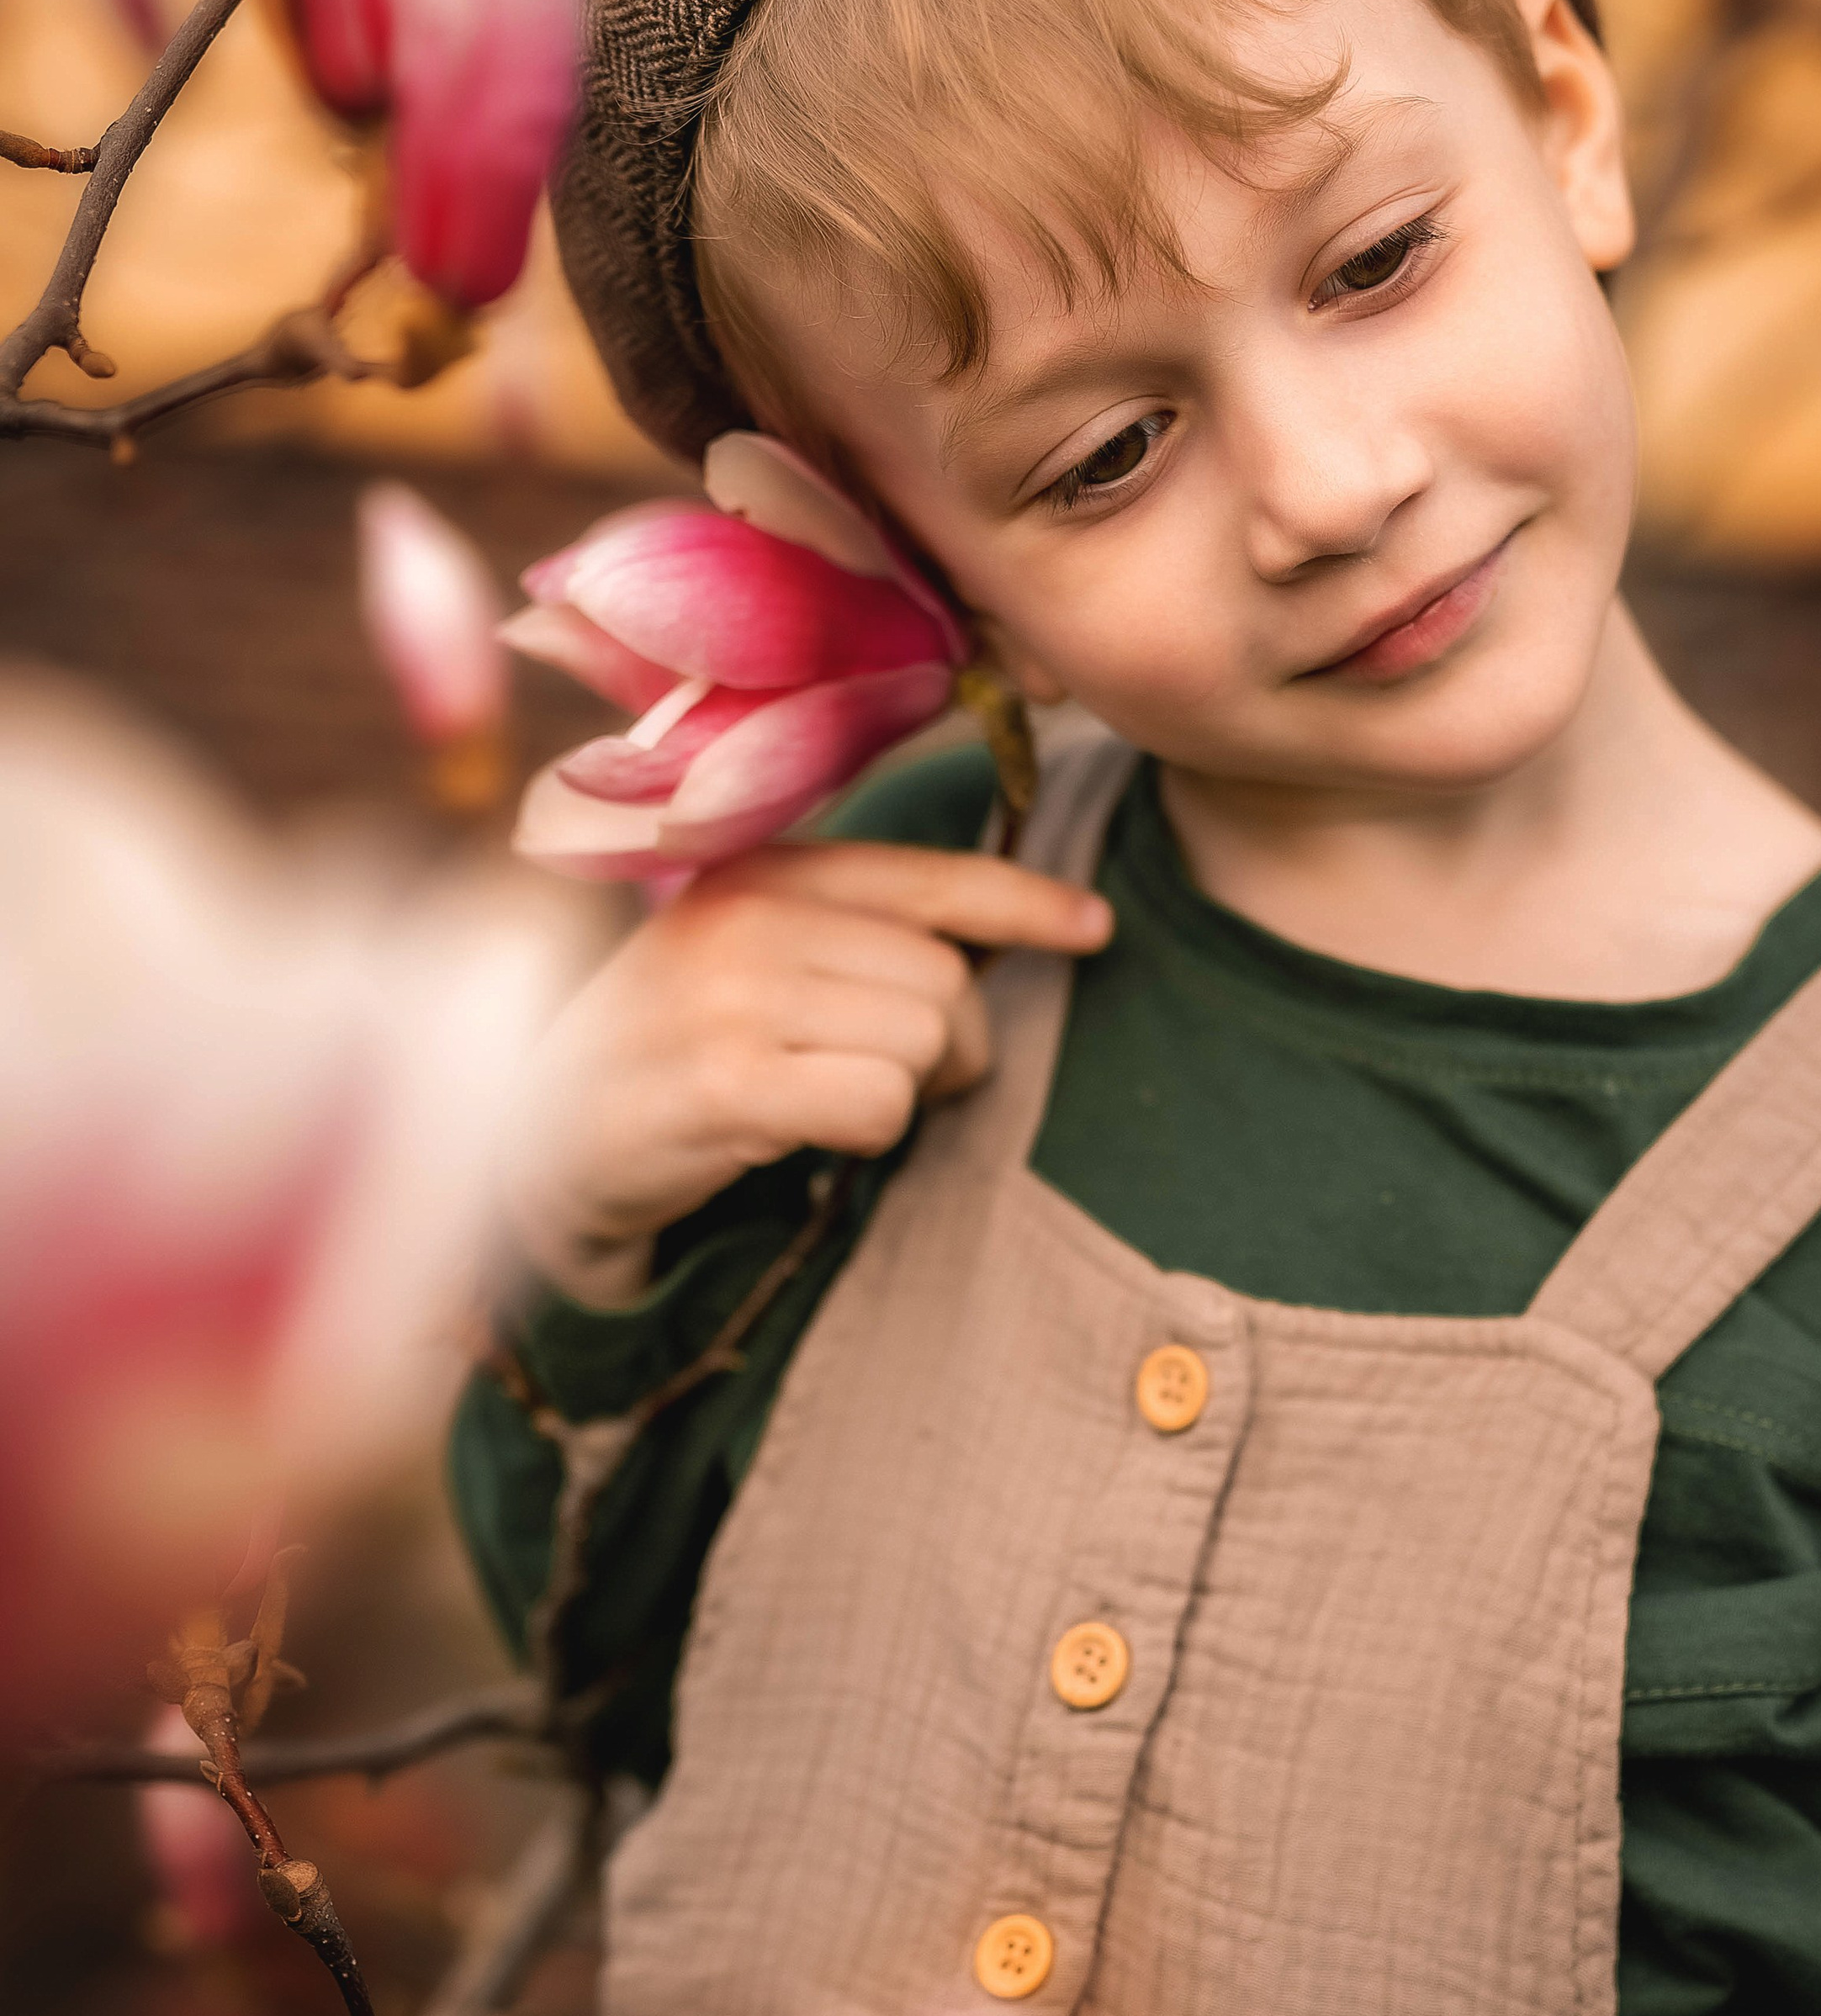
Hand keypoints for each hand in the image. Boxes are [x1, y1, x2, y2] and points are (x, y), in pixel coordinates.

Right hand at [503, 841, 1113, 1305]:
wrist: (532, 1144)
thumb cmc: (666, 1056)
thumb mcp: (748, 961)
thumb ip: (847, 936)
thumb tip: (990, 944)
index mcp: (760, 870)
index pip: (925, 875)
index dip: (1021, 903)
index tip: (1094, 927)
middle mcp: (746, 914)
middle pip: (944, 980)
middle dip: (950, 1049)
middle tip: (885, 1084)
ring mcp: (731, 993)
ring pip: (922, 1040)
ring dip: (906, 1096)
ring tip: (827, 1106)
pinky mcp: (725, 1080)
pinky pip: (878, 1103)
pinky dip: (865, 1135)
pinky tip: (800, 1135)